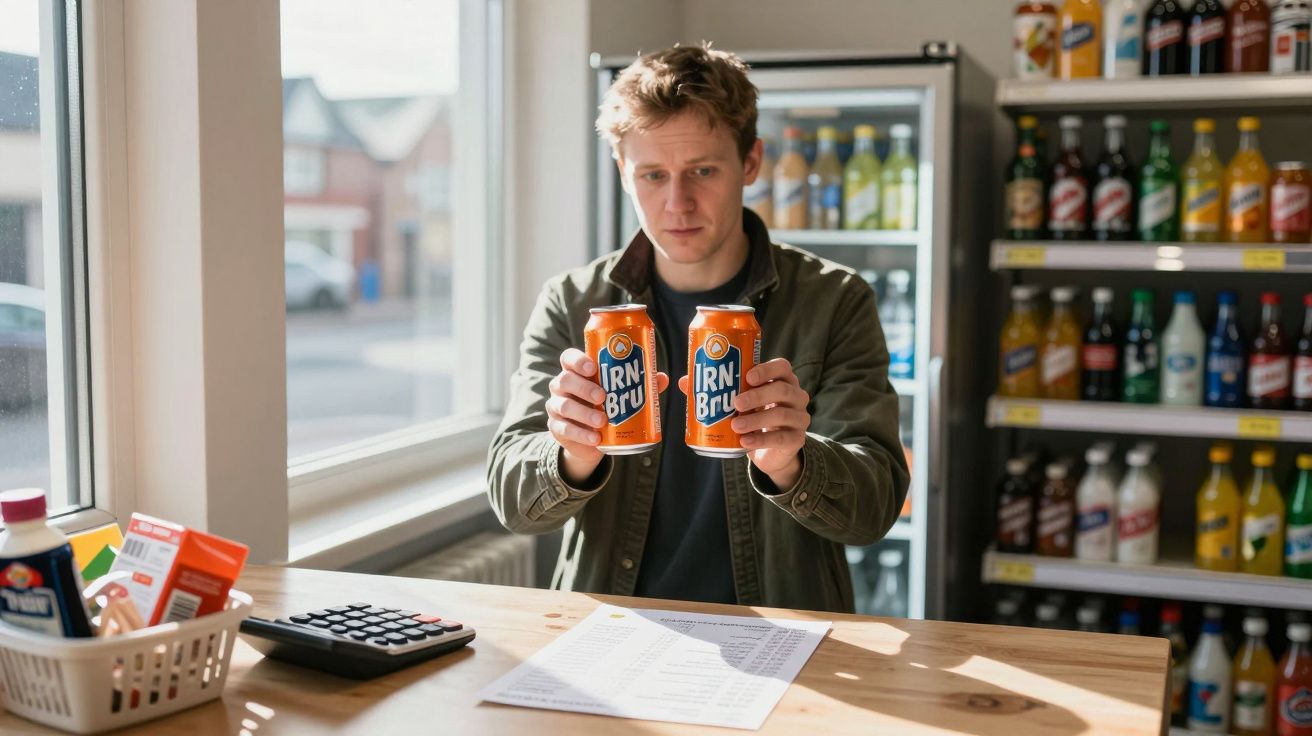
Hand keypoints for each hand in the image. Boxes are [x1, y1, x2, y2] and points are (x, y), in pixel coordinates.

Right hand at [548, 348, 667, 485]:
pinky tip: (596, 439)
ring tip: (603, 421)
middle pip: (564, 380)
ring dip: (584, 413)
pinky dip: (581, 434)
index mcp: (576, 372)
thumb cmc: (606, 407)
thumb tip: (661, 378)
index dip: (578, 360)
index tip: (593, 367)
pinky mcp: (557, 428)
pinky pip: (564, 429)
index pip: (568, 358)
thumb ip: (639, 385)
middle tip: (603, 396)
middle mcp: (562, 386)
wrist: (592, 439)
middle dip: (584, 387)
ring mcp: (556, 407)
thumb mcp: (619, 395)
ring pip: (564, 405)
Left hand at [678, 358, 809, 489]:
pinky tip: (745, 442)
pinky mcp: (797, 439)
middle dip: (757, 395)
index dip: (767, 369)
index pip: (782, 366)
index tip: (747, 376)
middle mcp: (796, 396)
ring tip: (736, 425)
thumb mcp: (740, 404)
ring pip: (782, 414)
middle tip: (735, 403)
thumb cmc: (754, 418)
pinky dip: (761, 440)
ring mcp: (799, 418)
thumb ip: (716, 391)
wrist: (770, 451)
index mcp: (783, 380)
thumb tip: (684, 381)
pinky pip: (781, 438)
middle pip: (782, 389)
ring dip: (756, 420)